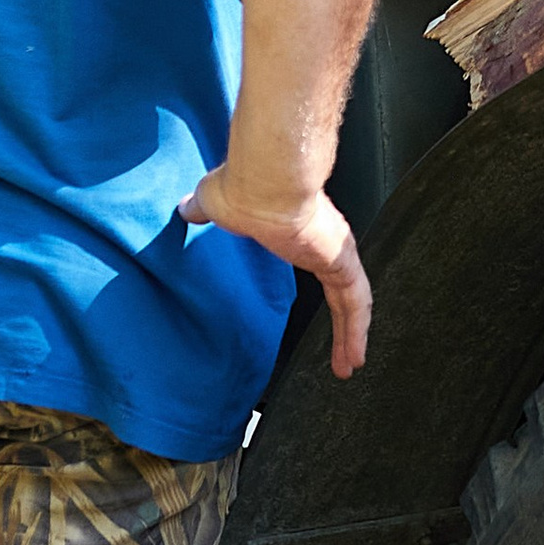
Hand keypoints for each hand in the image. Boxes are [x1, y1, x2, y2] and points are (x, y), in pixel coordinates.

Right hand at [186, 165, 372, 376]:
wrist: (261, 181)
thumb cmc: (242, 187)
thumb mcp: (215, 203)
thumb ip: (205, 209)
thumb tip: (187, 208)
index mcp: (300, 230)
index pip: (319, 267)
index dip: (322, 292)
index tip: (323, 313)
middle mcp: (324, 241)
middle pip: (341, 291)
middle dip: (344, 324)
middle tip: (345, 353)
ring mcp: (335, 250)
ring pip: (352, 301)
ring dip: (352, 334)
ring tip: (350, 364)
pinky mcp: (341, 260)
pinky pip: (355, 302)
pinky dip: (356, 331)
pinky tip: (355, 356)